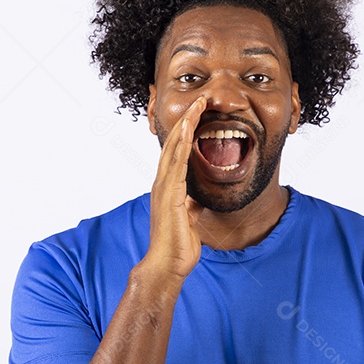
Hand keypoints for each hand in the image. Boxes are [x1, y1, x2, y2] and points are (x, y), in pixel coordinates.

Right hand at [139, 96, 206, 280]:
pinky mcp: (170, 196)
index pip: (177, 151)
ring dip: (186, 125)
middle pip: (174, 143)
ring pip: (175, 149)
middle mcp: (162, 183)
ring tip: (198, 105)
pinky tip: (190, 132)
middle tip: (200, 99)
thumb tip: (197, 199)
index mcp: (167, 187)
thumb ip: (190, 205)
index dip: (187, 131)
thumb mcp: (188, 218)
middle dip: (188, 120)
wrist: (167, 265)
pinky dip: (183, 146)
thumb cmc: (177, 245)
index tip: (199, 113)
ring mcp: (164, 188)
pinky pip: (177, 165)